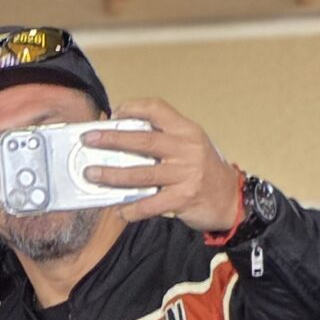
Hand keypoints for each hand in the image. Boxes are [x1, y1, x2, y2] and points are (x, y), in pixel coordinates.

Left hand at [81, 96, 240, 235]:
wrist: (231, 198)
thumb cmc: (204, 170)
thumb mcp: (190, 145)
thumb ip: (164, 139)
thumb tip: (122, 139)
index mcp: (186, 130)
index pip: (157, 109)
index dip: (133, 108)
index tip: (113, 113)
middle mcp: (186, 149)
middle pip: (143, 140)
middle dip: (112, 139)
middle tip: (89, 140)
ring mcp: (185, 174)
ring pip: (142, 173)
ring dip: (113, 175)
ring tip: (92, 175)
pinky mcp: (183, 198)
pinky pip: (151, 204)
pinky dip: (132, 209)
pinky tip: (119, 211)